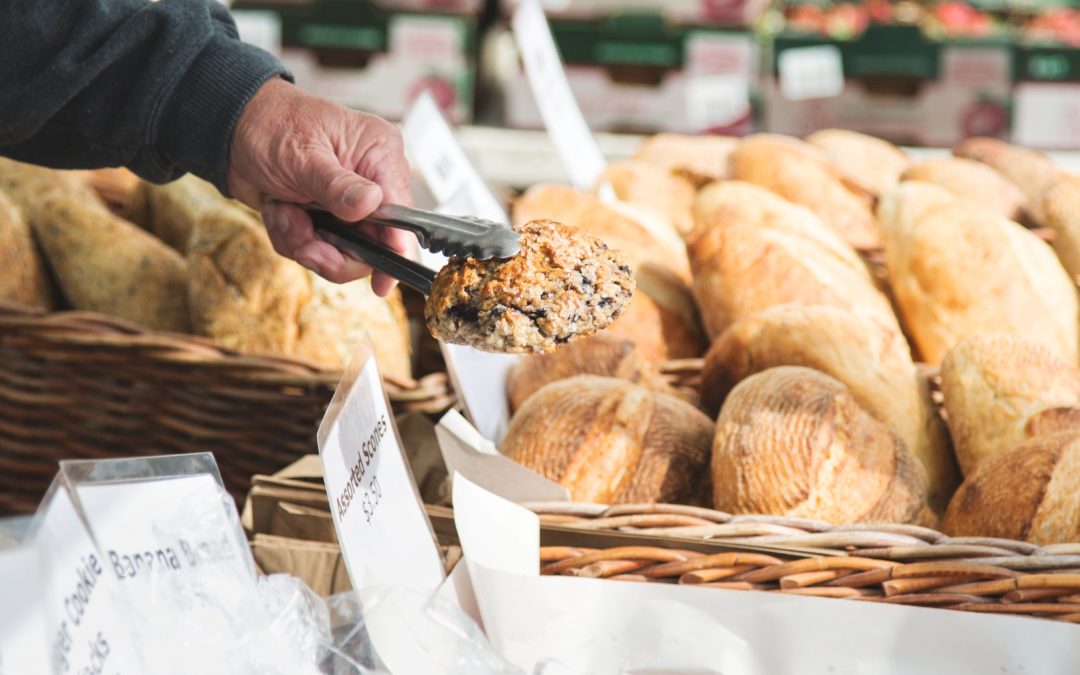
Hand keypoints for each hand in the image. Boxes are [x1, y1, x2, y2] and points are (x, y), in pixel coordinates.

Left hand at [227, 78, 414, 295]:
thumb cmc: (271, 126)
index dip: (395, 249)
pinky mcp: (326, 219)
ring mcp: (348, 204)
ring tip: (283, 214)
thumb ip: (338, 185)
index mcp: (379, 155)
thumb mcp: (303, 155)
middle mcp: (370, 182)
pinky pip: (318, 250)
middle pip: (375, 245)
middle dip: (334, 252)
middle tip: (305, 246)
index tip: (383, 281)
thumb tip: (372, 204)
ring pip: (343, 254)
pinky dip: (292, 238)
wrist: (231, 131)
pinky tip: (278, 211)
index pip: (401, 213)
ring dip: (305, 243)